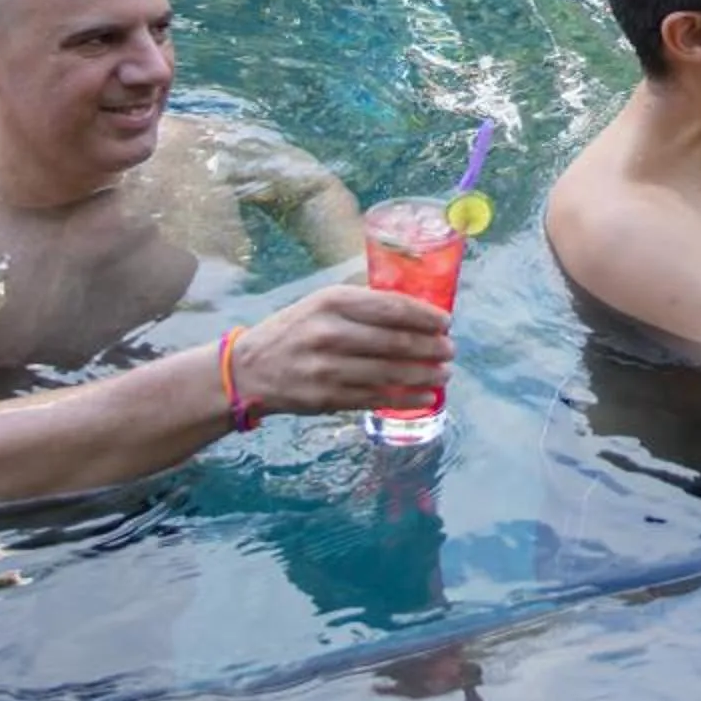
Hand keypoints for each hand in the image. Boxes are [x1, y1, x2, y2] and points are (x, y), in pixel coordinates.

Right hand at [229, 284, 452, 415]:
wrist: (251, 368)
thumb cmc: (296, 330)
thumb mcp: (323, 303)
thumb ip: (363, 305)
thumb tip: (418, 311)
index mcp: (333, 301)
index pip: (392, 307)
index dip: (425, 316)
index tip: (445, 322)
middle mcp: (330, 332)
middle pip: (396, 342)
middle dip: (431, 347)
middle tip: (450, 350)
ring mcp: (328, 368)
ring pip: (391, 373)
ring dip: (425, 374)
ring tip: (443, 373)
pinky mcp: (328, 397)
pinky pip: (377, 398)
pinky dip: (407, 399)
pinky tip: (425, 397)